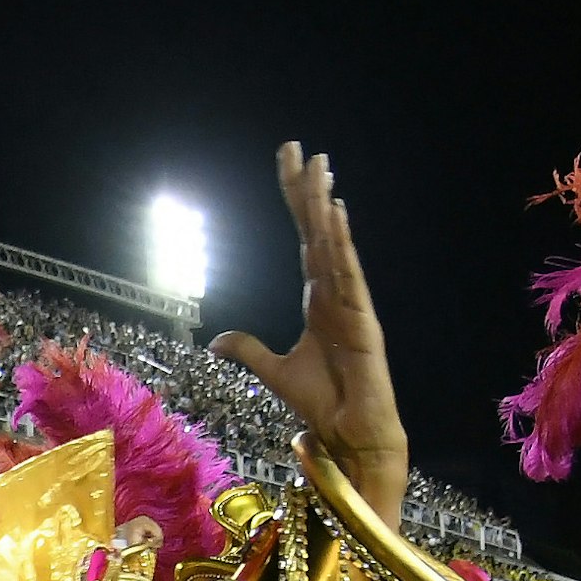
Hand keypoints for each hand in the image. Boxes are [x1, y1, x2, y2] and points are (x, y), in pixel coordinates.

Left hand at [212, 143, 406, 516]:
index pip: (305, 238)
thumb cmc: (324, 401)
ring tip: (320, 167)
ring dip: (325, 205)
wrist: (350, 431)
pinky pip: (349, 274)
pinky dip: (342, 244)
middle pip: (318, 230)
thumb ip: (250, 350)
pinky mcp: (362, 318)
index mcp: (318, 295)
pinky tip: (335, 215)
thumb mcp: (275, 370)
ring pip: (334, 243)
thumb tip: (218, 339)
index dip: (296, 203)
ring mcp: (351, 301)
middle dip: (308, 190)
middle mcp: (335, 290)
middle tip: (299, 149)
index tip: (289, 165)